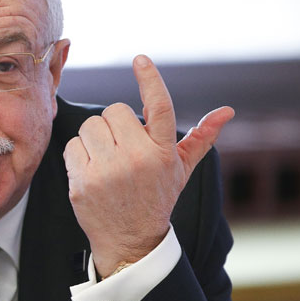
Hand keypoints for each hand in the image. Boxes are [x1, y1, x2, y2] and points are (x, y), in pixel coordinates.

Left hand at [63, 55, 233, 276]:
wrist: (130, 241)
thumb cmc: (156, 198)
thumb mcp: (181, 170)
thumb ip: (200, 138)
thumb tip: (227, 111)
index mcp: (162, 152)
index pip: (158, 107)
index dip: (150, 80)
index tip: (141, 59)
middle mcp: (136, 159)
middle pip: (114, 111)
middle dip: (115, 125)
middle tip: (122, 148)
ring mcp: (107, 172)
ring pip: (90, 126)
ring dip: (96, 138)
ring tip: (107, 161)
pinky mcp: (82, 183)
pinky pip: (72, 146)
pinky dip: (79, 155)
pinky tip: (92, 172)